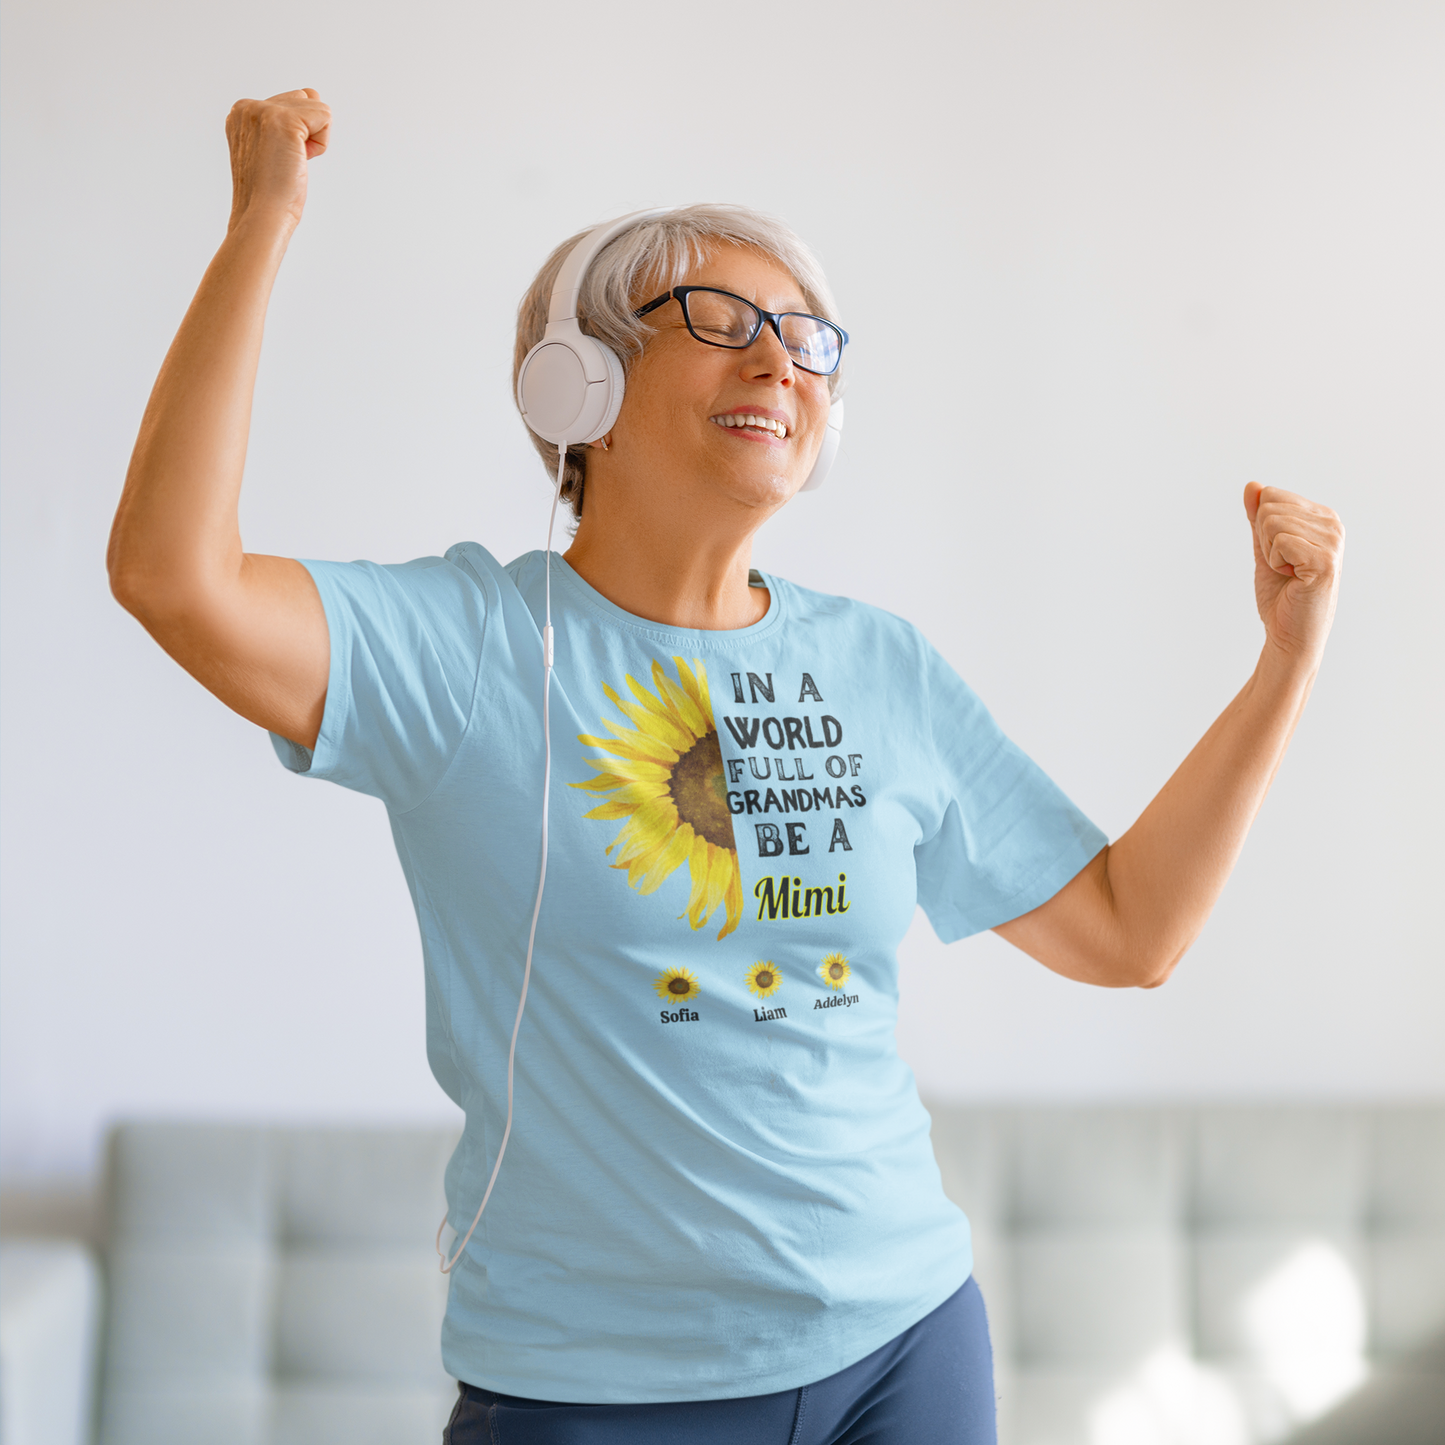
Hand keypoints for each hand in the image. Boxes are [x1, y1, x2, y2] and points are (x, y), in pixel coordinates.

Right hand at [225, 88, 330, 233]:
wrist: (263, 216)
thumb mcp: (273, 147)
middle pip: (304, 99)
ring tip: (291, 161)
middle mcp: (248, 106)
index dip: (295, 136)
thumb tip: (312, 92)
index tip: (278, 159)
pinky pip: (325, 117)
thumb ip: (286, 118)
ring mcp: (263, 111)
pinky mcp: (284, 121)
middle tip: (286, 161)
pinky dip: (321, 144)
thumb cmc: (270, 192)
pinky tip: (301, 160)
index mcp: (241, 112)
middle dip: (306, 133)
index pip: (290, 103)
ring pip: (316, 106)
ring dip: (315, 140)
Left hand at [1244, 482, 1343, 666]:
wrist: (1289, 634)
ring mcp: (1333, 541)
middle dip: (1263, 541)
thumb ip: (1258, 518)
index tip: (1278, 553)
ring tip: (1289, 573)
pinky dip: (1275, 562)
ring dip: (1269, 553)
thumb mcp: (1264, 549)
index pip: (1271, 495)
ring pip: (1271, 524)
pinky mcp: (1326, 560)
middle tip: (1283, 567)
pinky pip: (1280, 542)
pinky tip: (1293, 578)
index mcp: (1322, 517)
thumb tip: (1252, 485)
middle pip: (1269, 507)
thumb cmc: (1280, 595)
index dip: (1261, 528)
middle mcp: (1332, 524)